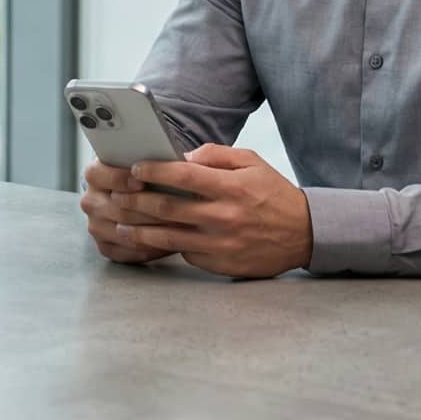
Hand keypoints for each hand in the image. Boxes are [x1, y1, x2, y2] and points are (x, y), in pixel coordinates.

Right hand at [80, 159, 178, 264]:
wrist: (127, 193)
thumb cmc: (141, 174)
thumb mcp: (140, 160)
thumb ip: (150, 160)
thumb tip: (177, 161)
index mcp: (94, 174)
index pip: (105, 176)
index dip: (123, 179)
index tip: (142, 182)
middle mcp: (90, 201)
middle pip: (120, 210)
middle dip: (151, 211)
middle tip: (178, 210)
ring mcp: (95, 225)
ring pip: (125, 233)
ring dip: (154, 231)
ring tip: (180, 227)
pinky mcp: (104, 245)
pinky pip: (127, 253)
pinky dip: (149, 249)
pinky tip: (169, 242)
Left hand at [99, 144, 312, 277]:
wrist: (304, 234)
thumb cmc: (273, 194)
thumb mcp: (252, 163)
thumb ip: (217, 155)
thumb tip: (184, 156)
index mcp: (230, 188)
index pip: (181, 176)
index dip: (153, 171)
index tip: (134, 168)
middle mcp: (223, 217)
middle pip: (166, 209)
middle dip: (135, 201)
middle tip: (116, 196)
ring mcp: (220, 244)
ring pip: (168, 237)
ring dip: (139, 231)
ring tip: (121, 224)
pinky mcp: (220, 264)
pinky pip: (185, 254)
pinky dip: (167, 246)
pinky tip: (151, 240)